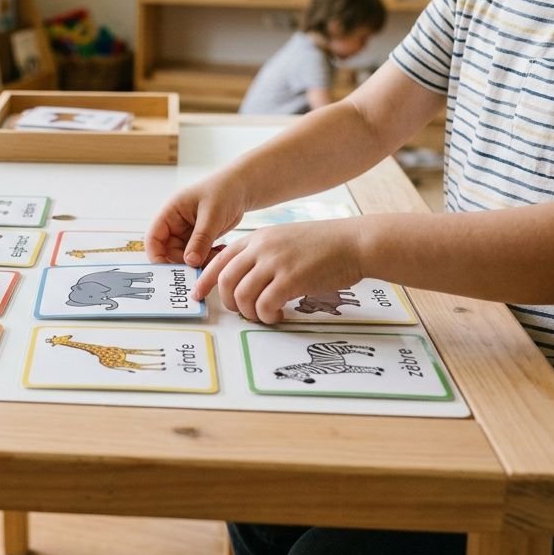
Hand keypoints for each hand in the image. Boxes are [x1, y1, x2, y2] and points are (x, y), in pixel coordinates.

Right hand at [146, 172, 246, 266]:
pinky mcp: (199, 238)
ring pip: (185, 256)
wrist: (242, 187)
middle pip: (168, 251)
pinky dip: (206, 258)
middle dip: (183, 262)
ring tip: (215, 258)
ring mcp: (187, 231)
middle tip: (199, 268)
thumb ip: (200, 239)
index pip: (154, 238)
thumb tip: (190, 261)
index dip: (157, 256)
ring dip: (198, 262)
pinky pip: (197, 254)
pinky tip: (219, 253)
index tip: (168, 271)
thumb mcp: (212, 215)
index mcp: (170, 212)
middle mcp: (175, 223)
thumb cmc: (224, 190)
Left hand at [194, 218, 365, 323]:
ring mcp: (275, 262)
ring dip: (251, 313)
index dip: (205, 279)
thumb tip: (245, 280)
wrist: (355, 242)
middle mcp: (261, 248)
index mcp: (257, 238)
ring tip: (267, 315)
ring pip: (242, 296)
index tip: (198, 294)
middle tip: (244, 312)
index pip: (219, 259)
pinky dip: (268, 316)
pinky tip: (280, 316)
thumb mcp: (285, 240)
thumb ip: (263, 255)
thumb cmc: (325, 245)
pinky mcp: (291, 278)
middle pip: (225, 280)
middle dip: (229, 302)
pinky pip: (265, 305)